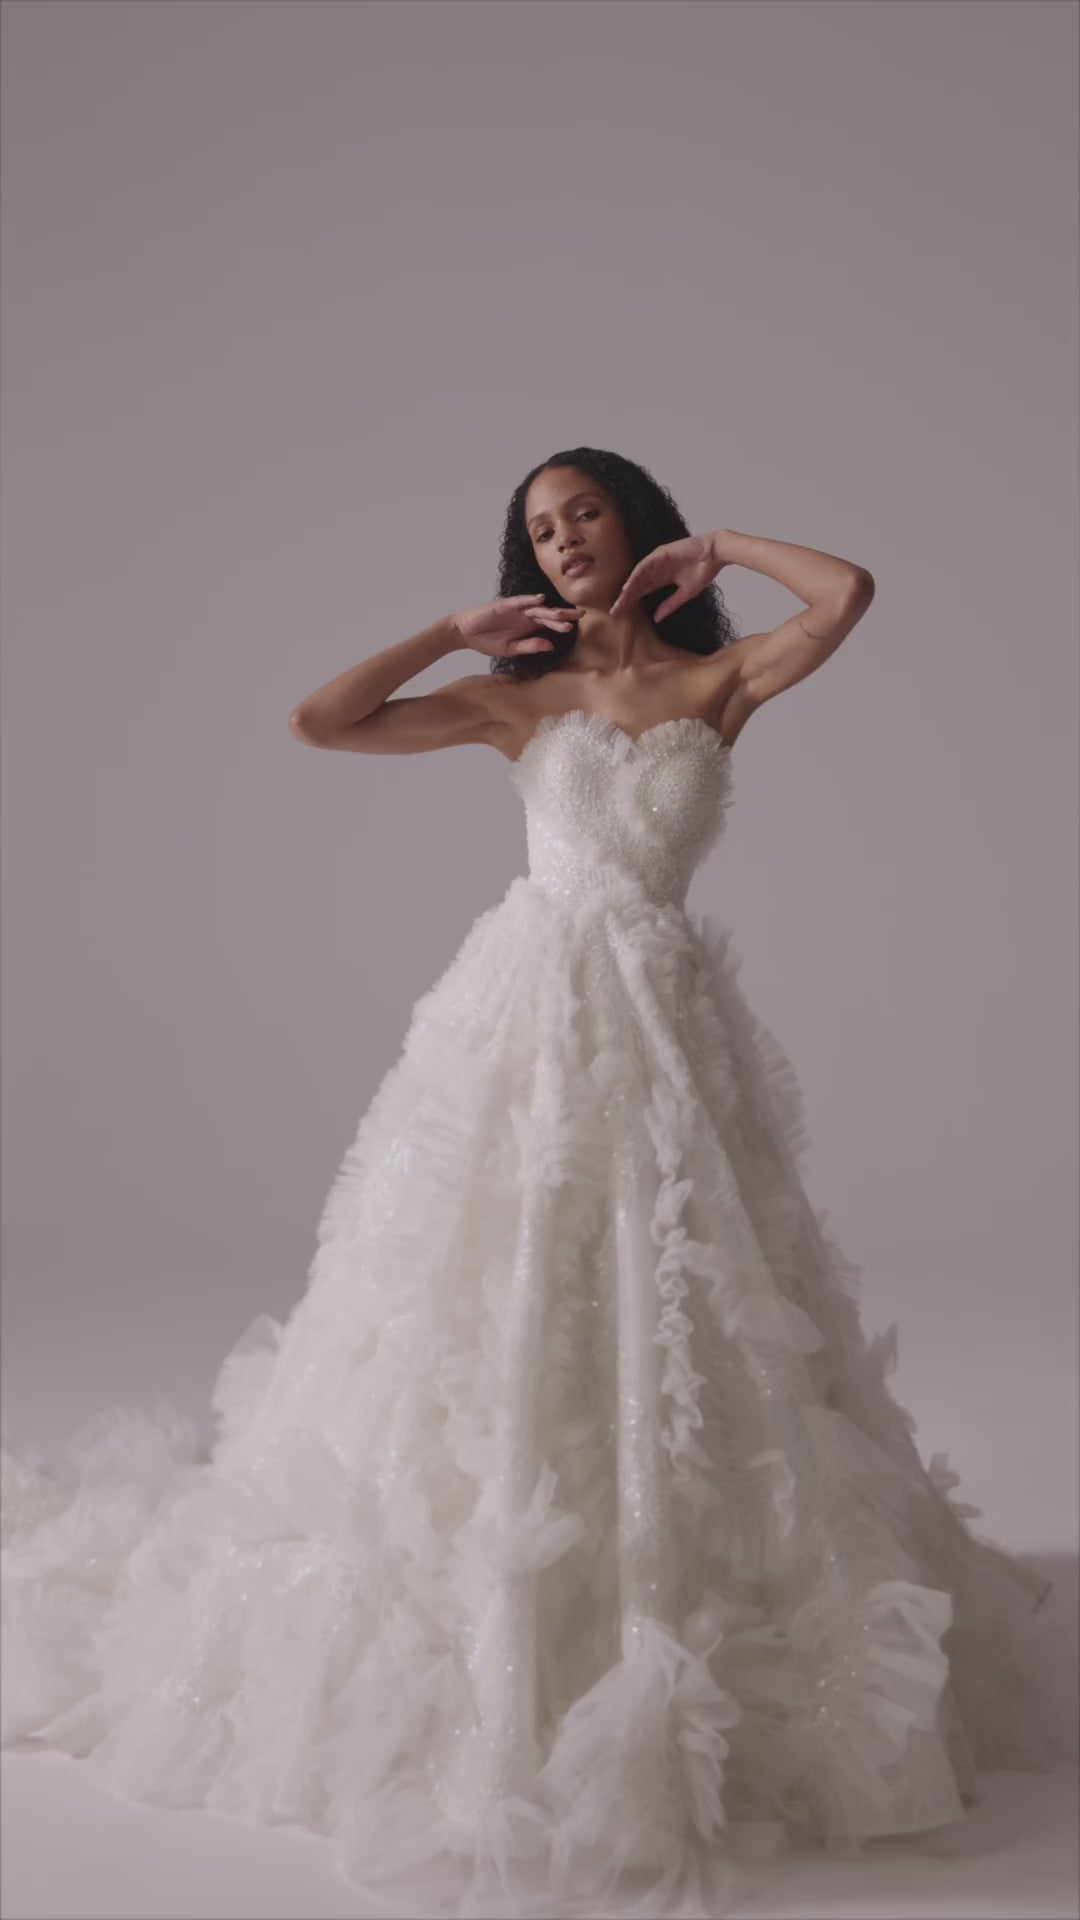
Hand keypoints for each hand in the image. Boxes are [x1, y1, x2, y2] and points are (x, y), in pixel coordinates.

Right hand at [452, 594, 581, 658]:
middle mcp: (525, 616)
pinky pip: (519, 602)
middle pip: (548, 614)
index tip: (576, 627)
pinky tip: (540, 599)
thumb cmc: (487, 641)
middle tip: (581, 614)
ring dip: (551, 611)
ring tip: (565, 614)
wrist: (465, 633)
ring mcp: (515, 610)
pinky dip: (529, 600)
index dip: (561, 625)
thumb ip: (530, 646)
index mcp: (528, 627)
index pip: (549, 624)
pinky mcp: (504, 606)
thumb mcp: (511, 649)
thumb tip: (551, 645)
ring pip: (537, 609)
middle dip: (564, 615)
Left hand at [607, 533, 726, 621]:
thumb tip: (656, 619)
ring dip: (628, 590)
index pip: (642, 592)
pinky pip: (643, 567)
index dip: (632, 602)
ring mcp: (657, 561)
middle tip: (614, 612)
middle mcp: (656, 570)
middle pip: (636, 586)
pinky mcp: (660, 554)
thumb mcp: (685, 594)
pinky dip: (635, 577)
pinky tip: (627, 587)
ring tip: (619, 603)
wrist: (714, 554)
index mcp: (662, 578)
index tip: (622, 615)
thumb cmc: (703, 571)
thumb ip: (670, 605)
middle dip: (625, 599)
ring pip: (637, 577)